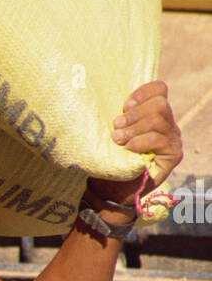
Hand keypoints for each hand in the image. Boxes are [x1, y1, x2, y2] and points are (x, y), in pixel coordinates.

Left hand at [87, 80, 182, 205]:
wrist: (113, 191)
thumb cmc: (110, 159)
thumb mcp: (113, 132)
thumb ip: (120, 116)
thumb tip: (108, 97)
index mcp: (155, 114)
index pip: (159, 90)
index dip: (142, 92)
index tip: (124, 105)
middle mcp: (168, 124)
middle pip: (159, 104)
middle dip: (134, 114)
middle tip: (116, 126)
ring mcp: (173, 139)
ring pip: (157, 120)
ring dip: (133, 129)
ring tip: (118, 139)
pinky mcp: (173, 155)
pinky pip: (157, 139)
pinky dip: (139, 142)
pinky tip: (128, 149)